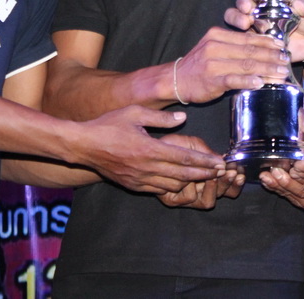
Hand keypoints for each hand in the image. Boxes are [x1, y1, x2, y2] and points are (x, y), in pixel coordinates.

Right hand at [72, 105, 224, 193]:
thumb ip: (161, 118)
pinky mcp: (132, 185)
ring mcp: (139, 179)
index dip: (204, 162)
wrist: (83, 145)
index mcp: (149, 149)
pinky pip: (158, 190)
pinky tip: (179, 180)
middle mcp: (146, 167)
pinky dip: (172, 186)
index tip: (219, 162)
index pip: (184, 158)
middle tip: (220, 172)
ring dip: (189, 181)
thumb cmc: (108, 125)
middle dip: (204, 174)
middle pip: (183, 175)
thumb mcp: (135, 113)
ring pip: (172, 186)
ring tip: (202, 175)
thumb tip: (183, 117)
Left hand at [155, 134, 244, 208]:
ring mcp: (188, 197)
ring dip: (216, 188)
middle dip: (230, 184)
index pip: (230, 185)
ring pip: (209, 202)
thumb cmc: (171, 145)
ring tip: (218, 174)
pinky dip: (194, 187)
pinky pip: (190, 198)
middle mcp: (201, 189)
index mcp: (209, 177)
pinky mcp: (173, 200)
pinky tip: (194, 178)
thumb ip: (208, 155)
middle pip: (224, 196)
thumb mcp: (193, 144)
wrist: (148, 147)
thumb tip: (224, 162)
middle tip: (233, 173)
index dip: (237, 181)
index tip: (240, 171)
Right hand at [172, 27, 289, 103]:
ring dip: (266, 69)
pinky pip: (234, 80)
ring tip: (281, 72)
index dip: (266, 42)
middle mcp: (215, 46)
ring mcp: (213, 64)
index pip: (247, 38)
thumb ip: (233, 45)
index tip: (281, 45)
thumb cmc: (198, 64)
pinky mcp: (212, 80)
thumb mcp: (213, 47)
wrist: (175, 80)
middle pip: (249, 51)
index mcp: (217, 35)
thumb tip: (261, 47)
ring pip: (246, 65)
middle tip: (286, 59)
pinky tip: (260, 82)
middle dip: (271, 55)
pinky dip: (248, 81)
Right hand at [224, 0, 303, 63]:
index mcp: (268, 2)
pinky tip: (252, 50)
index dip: (246, 0)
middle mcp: (257, 15)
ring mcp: (255, 32)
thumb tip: (299, 4)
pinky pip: (246, 48)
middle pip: (237, 11)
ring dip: (237, 29)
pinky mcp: (258, 48)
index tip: (249, 5)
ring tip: (245, 30)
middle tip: (245, 21)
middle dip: (237, 15)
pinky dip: (246, 48)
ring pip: (236, 28)